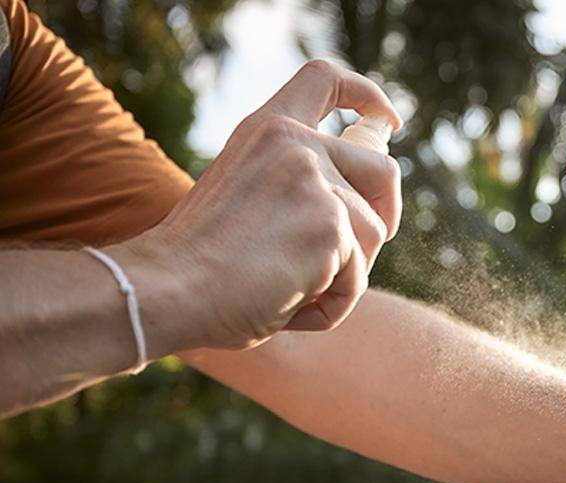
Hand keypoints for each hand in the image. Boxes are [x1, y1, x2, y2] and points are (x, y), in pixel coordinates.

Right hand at [110, 59, 402, 352]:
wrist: (166, 288)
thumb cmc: (198, 261)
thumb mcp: (246, 194)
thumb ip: (294, 183)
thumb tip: (361, 202)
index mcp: (267, 130)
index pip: (324, 79)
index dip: (367, 97)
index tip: (387, 120)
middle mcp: (296, 145)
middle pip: (383, 171)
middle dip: (387, 213)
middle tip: (367, 246)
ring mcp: (318, 183)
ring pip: (373, 235)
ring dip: (344, 275)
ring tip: (289, 290)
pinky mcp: (332, 228)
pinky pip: (357, 279)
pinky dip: (331, 305)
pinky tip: (287, 307)